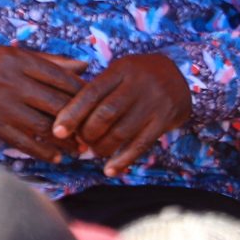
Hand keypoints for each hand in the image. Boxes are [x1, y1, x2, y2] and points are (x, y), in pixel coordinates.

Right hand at [0, 42, 88, 159]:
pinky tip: (57, 158)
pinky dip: (42, 152)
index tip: (98, 104)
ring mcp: (4, 107)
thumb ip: (52, 61)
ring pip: (43, 127)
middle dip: (81, 120)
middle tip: (96, 131)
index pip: (63, 79)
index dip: (85, 93)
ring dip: (66, 141)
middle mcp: (16, 85)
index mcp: (24, 63)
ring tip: (81, 149)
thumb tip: (85, 66)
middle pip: (57, 104)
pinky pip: (22, 141)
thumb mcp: (17, 53)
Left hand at [47, 53, 193, 174]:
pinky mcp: (166, 119)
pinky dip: (123, 160)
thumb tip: (67, 123)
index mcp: (122, 69)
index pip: (91, 93)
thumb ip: (96, 90)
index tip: (57, 132)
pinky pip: (141, 144)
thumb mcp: (119, 72)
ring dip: (102, 148)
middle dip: (87, 134)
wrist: (181, 75)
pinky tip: (110, 170)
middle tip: (80, 142)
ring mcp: (154, 102)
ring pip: (121, 132)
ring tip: (94, 152)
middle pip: (106, 114)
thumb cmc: (138, 77)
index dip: (72, 114)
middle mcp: (139, 84)